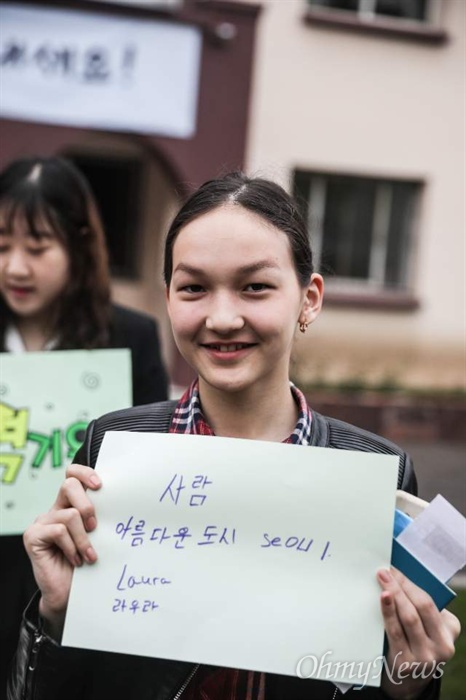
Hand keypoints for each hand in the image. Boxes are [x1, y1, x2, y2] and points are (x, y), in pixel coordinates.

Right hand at [23, 464, 101, 639]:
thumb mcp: (97, 536)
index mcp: (70, 504)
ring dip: (84, 538)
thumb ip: (100, 518)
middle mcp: (55, 509)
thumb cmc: (86, 564)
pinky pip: (58, 531)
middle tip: (95, 526)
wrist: (69, 594)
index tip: (100, 485)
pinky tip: (76, 560)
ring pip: (70, 515)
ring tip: (89, 555)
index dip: (85, 473)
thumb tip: (122, 502)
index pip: (72, 474)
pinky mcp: (33, 536)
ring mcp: (42, 521)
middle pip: (69, 485)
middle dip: (87, 505)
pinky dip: (72, 547)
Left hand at [377, 567, 459, 698]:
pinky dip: (388, 612)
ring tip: (382, 579)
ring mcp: (425, 657)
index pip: (430, 602)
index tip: (395, 568)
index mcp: (450, 630)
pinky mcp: (407, 664)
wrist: (409, 678)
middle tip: (385, 571)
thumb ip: (420, 606)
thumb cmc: (416, 640)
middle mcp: (442, 646)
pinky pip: (395, 632)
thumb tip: (399, 577)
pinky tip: (383, 599)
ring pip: (409, 618)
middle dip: (402, 586)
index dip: (411, 584)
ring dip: (394, 595)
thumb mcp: (427, 626)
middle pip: (420, 608)